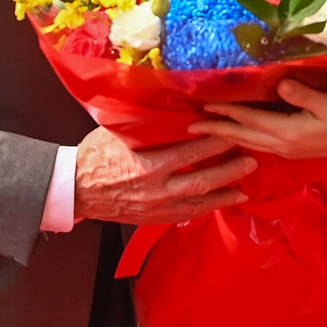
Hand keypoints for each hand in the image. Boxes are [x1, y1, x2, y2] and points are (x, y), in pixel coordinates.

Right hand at [73, 128, 255, 225]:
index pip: (189, 153)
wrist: (75, 189)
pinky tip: (223, 202)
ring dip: (224, 193)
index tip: (231, 131)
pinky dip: (207, 208)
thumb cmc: (96, 155)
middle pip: (201, 180)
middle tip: (251, 158)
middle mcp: (156, 190)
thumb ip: (149, 126)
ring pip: (199, 202)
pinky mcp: (154, 219)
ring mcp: (156, 208)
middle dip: (229, 169)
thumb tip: (174, 107)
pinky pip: (187, 214)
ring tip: (245, 186)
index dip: (213, 142)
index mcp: (147, 166)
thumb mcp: (120, 134)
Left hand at [191, 79, 326, 164]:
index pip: (249, 120)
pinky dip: (242, 141)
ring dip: (226, 136)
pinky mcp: (291, 152)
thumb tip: (280, 84)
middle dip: (216, 129)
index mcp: (287, 132)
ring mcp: (286, 151)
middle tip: (191, 125)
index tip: (204, 104)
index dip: (226, 111)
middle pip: (242, 135)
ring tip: (208, 131)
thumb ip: (303, 95)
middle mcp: (282, 145)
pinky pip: (258, 147)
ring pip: (248, 144)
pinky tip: (238, 138)